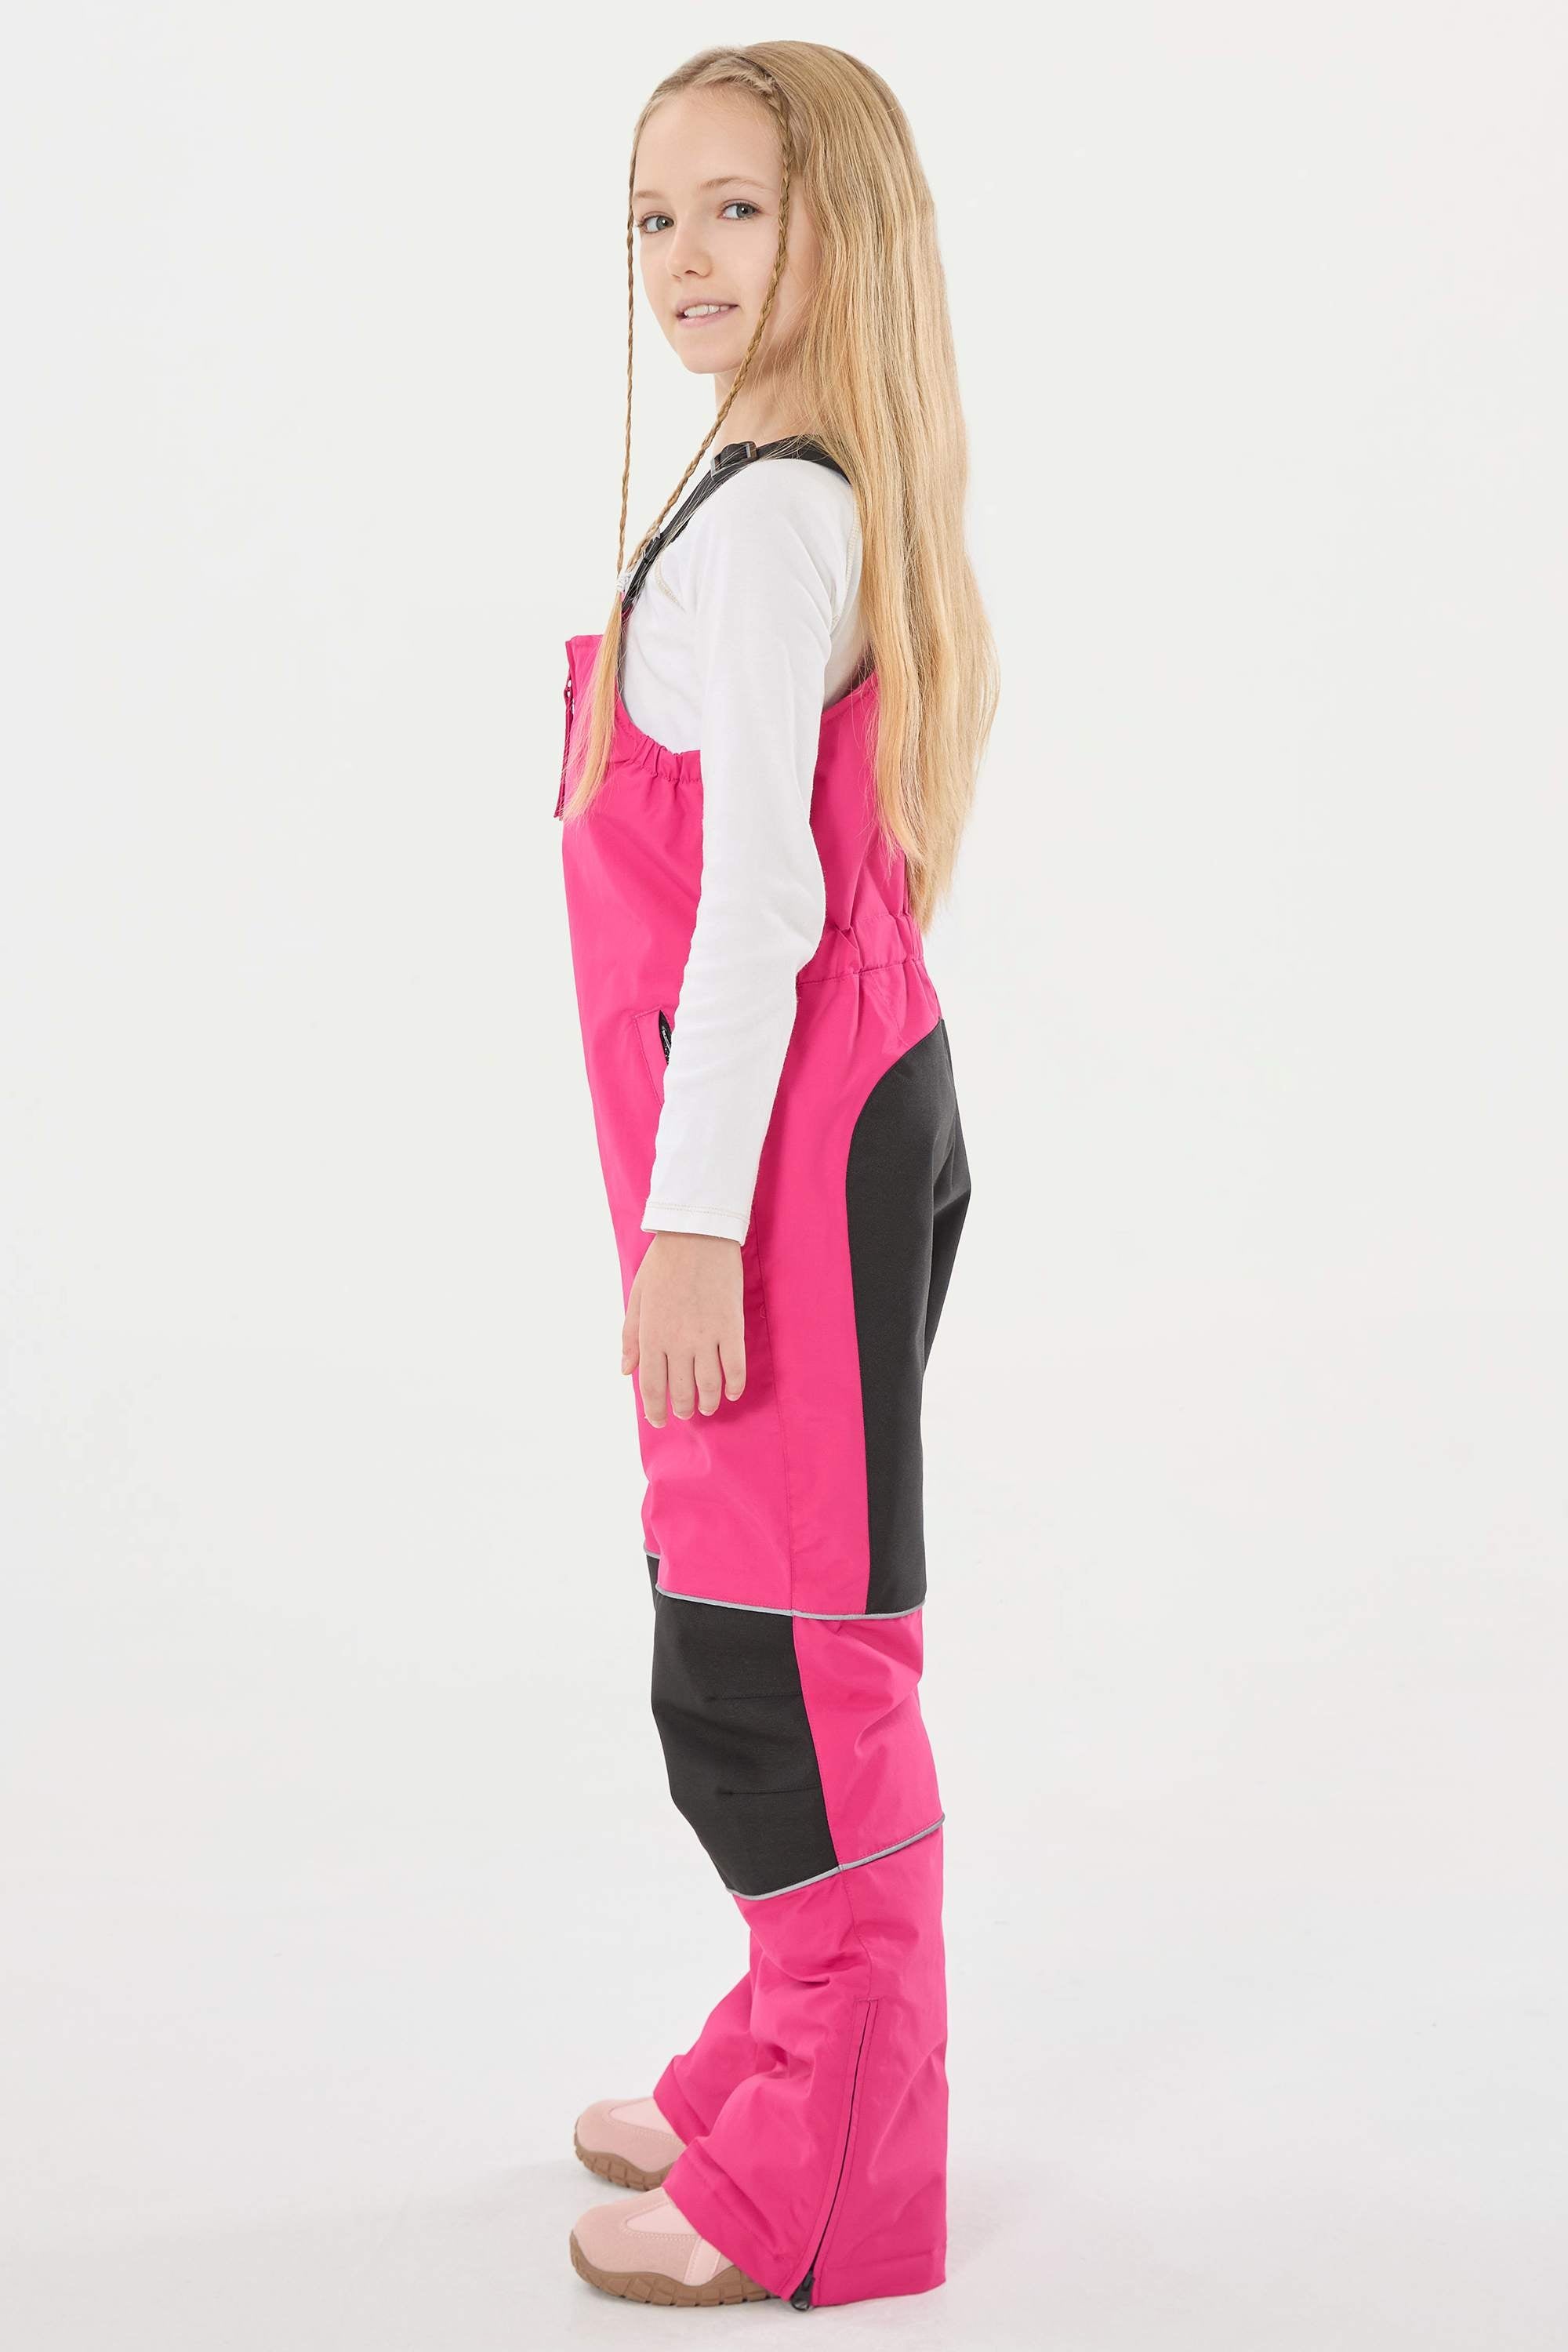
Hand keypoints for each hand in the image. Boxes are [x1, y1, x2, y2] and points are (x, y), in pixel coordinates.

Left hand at [622, 1232, 746, 1427]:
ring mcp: (707, 1336)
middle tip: (686, 1412)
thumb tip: (625, 1369)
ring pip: (709, 1384)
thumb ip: (631, 1336)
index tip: (658, 1420)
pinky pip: (735, 1367)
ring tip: (708, 1407)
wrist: (698, 1235)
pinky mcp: (732, 1327)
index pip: (651, 1386)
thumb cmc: (663, 1264)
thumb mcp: (637, 1298)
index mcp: (651, 1334)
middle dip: (683, 1408)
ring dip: (708, 1402)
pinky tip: (731, 1392)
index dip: (654, 1409)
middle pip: (681, 1390)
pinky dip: (734, 1385)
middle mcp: (678, 1341)